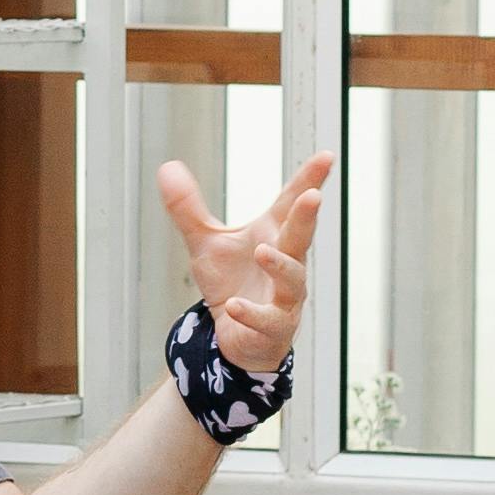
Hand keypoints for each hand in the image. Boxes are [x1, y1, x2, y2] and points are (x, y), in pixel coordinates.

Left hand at [157, 146, 332, 382]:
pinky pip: (267, 320)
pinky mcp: (273, 328)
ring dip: (280, 265)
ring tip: (263, 252)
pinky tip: (233, 306)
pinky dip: (251, 313)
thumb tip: (167, 167)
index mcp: (273, 236)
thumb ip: (188, 209)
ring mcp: (284, 298)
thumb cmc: (231, 283)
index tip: (327, 156)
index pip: (292, 204)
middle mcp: (286, 263)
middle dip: (307, 218)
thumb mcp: (206, 243)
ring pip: (292, 279)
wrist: (234, 337)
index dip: (309, 180)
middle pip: (300, 237)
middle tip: (313, 196)